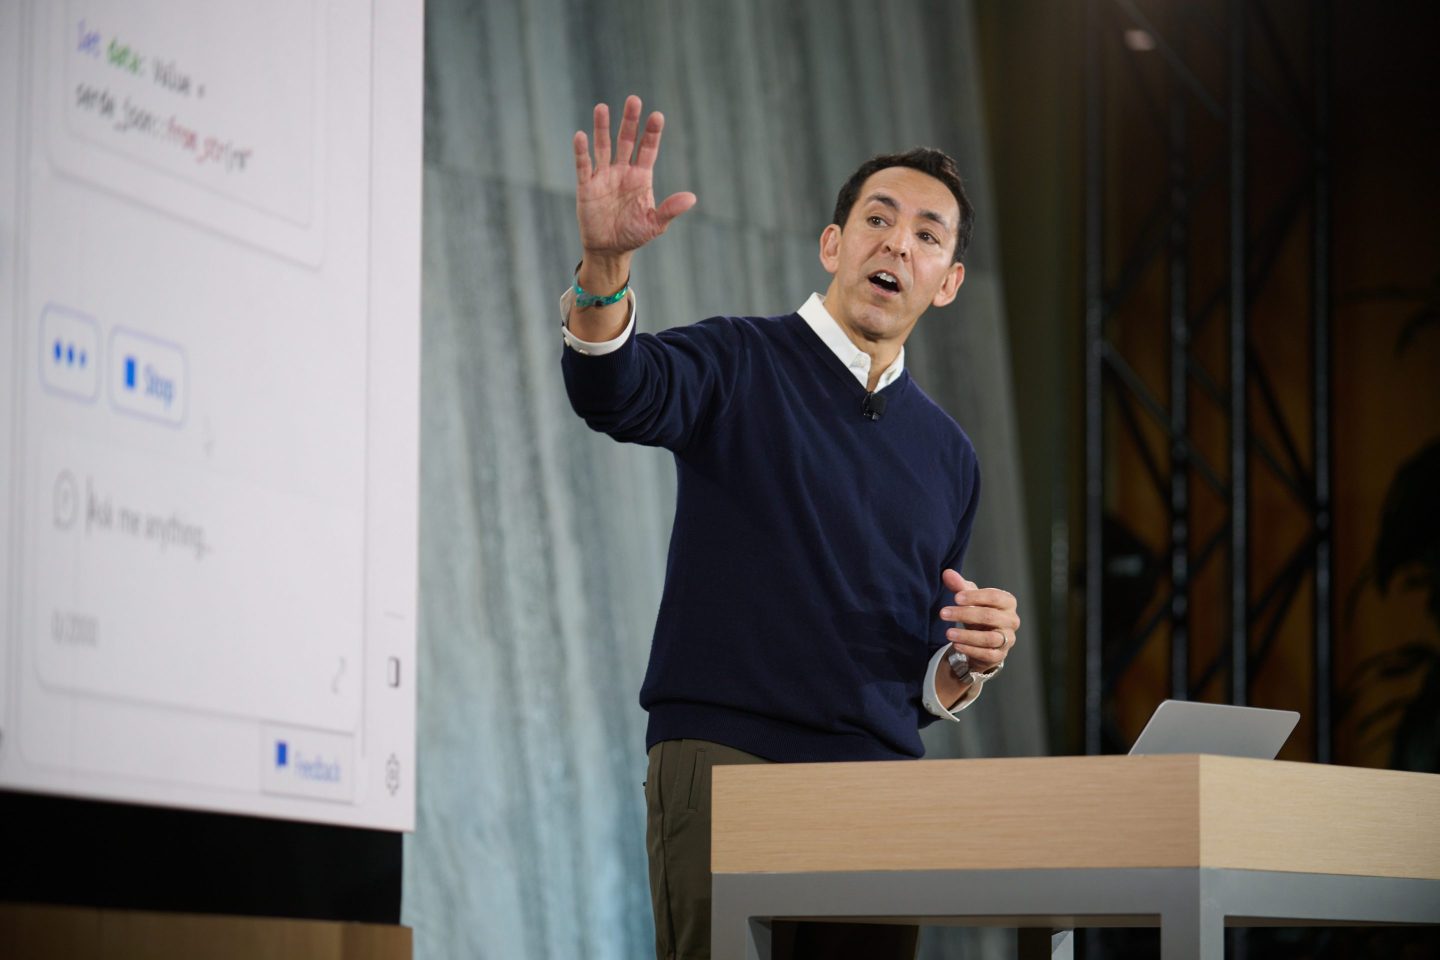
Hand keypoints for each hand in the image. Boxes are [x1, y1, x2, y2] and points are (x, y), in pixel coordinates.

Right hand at [573, 95, 695, 263]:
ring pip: (603, 146)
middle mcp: (622, 171)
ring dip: (602, 128)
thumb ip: (670, 209)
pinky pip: (583, 165)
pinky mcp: (586, 186)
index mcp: (641, 177)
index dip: (652, 133)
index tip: (657, 116)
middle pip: (626, 140)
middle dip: (630, 121)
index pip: (648, 149)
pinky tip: (581, 135)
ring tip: (602, 108)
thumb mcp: (655, 224)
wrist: (609, 250)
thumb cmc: (633, 235)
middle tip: (634, 100)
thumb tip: (692, 198)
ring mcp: (603, 176)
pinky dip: (582, 151)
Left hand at [939, 568, 1018, 673]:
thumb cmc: (978, 613)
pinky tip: (956, 644)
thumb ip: (959, 586)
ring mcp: (1008, 639)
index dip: (975, 597)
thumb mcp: (969, 599)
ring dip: (967, 636)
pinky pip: (987, 654)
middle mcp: (1012, 620)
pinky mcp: (1000, 655)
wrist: (983, 640)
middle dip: (965, 614)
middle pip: (989, 616)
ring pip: (989, 638)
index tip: (956, 597)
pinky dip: (970, 649)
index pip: (994, 597)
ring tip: (948, 633)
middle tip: (943, 613)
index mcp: (1007, 602)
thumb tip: (947, 573)